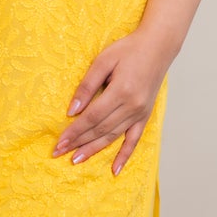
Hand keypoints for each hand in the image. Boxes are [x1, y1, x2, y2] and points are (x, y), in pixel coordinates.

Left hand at [51, 31, 170, 175]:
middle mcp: (132, 106)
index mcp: (121, 91)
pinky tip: (115, 169)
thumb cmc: (128, 50)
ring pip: (113, 136)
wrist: (158, 46)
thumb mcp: (103, 61)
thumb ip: (87, 86)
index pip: (92, 117)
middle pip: (100, 130)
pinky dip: (125, 155)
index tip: (59, 142)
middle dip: (78, 143)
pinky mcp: (145, 115)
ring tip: (76, 159)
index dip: (74, 131)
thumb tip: (72, 111)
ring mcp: (140, 112)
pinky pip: (134, 139)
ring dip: (94, 150)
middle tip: (59, 153)